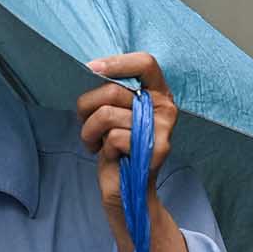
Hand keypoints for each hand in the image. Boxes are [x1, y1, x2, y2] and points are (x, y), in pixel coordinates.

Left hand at [77, 52, 177, 215]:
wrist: (126, 188)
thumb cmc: (114, 146)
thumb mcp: (112, 112)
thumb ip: (111, 92)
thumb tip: (93, 68)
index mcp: (156, 93)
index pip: (145, 63)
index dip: (117, 62)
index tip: (92, 68)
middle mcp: (165, 107)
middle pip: (112, 91)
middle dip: (87, 108)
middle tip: (89, 124)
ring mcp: (163, 129)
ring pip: (107, 114)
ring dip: (90, 131)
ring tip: (97, 142)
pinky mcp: (157, 150)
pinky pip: (114, 138)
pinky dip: (103, 149)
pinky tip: (111, 156)